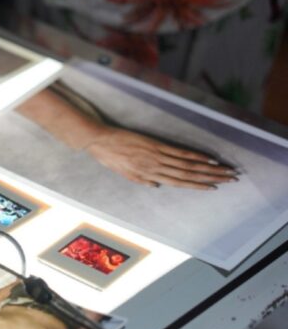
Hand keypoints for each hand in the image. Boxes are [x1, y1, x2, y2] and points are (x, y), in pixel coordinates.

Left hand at [83, 129, 239, 188]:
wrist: (98, 140)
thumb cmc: (109, 157)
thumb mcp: (124, 173)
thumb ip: (141, 180)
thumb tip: (157, 185)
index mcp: (149, 176)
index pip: (179, 183)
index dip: (198, 186)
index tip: (214, 187)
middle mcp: (157, 168)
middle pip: (189, 175)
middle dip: (211, 178)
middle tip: (230, 178)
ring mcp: (157, 156)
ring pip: (188, 165)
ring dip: (209, 168)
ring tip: (225, 170)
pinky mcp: (155, 145)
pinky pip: (179, 152)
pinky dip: (194, 156)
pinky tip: (207, 158)